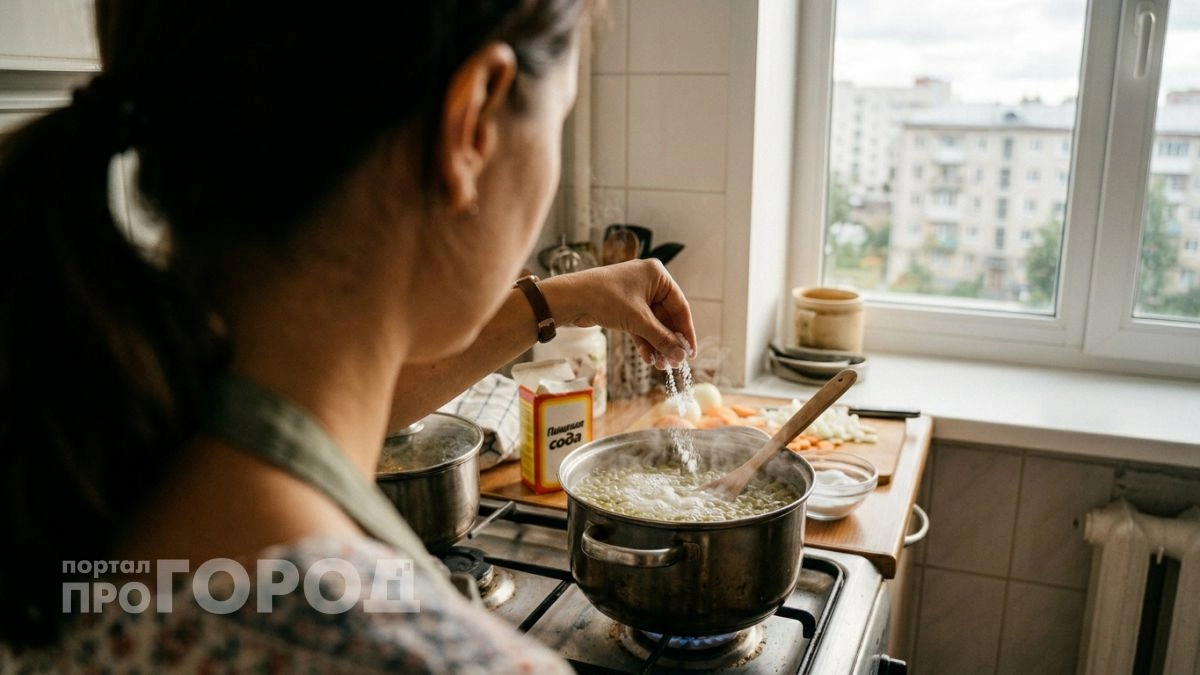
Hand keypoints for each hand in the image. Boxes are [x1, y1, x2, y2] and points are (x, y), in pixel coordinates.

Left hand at [540, 260, 696, 368]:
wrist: (569, 299)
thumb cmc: (605, 298)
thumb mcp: (638, 320)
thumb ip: (662, 338)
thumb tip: (681, 356)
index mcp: (657, 275)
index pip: (680, 306)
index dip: (686, 331)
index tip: (690, 353)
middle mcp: (648, 282)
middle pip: (666, 317)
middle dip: (669, 341)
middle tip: (674, 363)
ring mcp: (635, 295)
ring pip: (653, 324)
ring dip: (657, 344)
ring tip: (660, 365)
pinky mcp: (623, 307)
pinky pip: (640, 326)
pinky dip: (644, 341)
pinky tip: (648, 358)